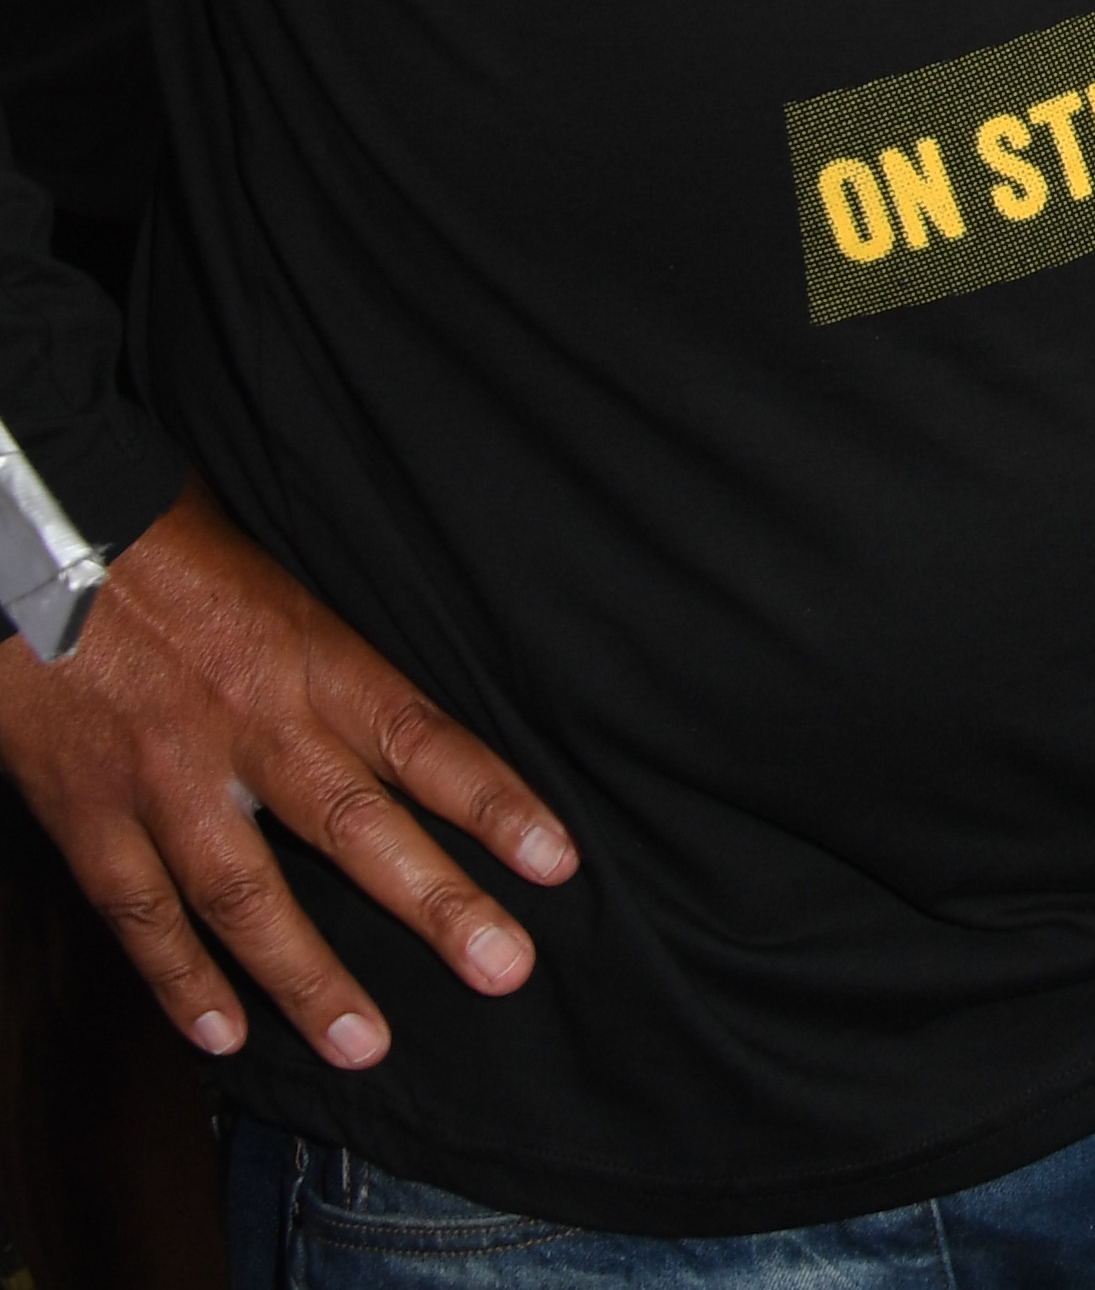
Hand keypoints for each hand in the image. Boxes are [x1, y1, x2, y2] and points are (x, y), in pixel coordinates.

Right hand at [0, 480, 574, 1068]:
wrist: (47, 539)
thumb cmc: (179, 557)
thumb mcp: (287, 596)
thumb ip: (338, 679)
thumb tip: (410, 752)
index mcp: (315, 662)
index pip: (427, 742)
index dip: (494, 805)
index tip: (554, 863)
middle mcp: (252, 725)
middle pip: (358, 827)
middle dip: (435, 905)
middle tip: (503, 966)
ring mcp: (165, 778)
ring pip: (247, 894)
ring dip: (308, 977)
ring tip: (364, 1044)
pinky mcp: (87, 811)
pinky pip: (139, 911)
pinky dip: (176, 980)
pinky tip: (222, 1031)